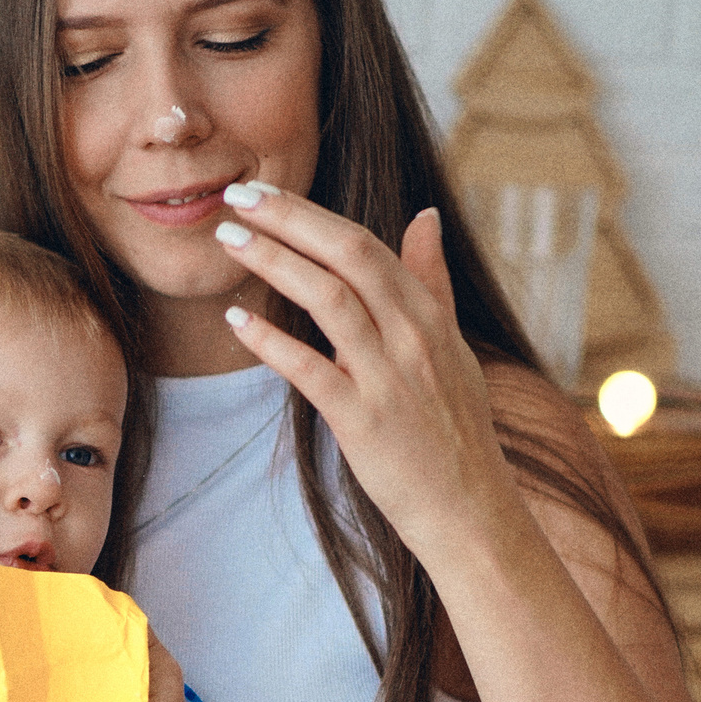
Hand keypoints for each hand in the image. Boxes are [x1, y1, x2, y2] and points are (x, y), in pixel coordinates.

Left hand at [215, 189, 526, 560]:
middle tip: (237, 194)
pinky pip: (310, 370)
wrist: (470, 510)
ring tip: (230, 239)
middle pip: (347, 255)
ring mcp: (389, 379)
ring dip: (275, 262)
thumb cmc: (454, 431)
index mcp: (429, 317)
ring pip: (328, 300)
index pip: (367, 244)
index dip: (311, 214)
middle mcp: (412, 338)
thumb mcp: (452, 347)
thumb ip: (432, 282)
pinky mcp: (364, 422)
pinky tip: (236, 320)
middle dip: (289, 218)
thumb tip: (424, 217)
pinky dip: (271, 341)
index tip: (266, 191)